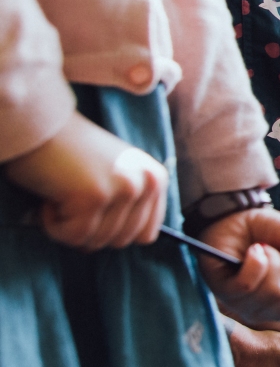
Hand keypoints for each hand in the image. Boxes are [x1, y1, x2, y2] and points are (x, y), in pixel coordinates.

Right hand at [4, 112, 167, 249]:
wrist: (36, 125)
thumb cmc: (69, 153)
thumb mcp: (116, 173)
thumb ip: (133, 203)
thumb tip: (139, 240)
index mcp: (156, 178)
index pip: (144, 235)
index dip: (112, 231)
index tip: (91, 210)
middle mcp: (147, 183)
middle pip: (120, 241)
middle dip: (88, 230)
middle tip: (68, 202)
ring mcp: (123, 188)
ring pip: (96, 241)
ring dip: (68, 227)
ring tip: (60, 196)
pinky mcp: (95, 195)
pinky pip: (74, 235)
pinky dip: (52, 225)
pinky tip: (48, 198)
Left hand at [197, 208, 279, 322]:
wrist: (236, 217)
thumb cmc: (269, 232)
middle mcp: (268, 309)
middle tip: (277, 255)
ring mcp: (246, 304)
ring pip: (273, 290)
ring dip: (272, 259)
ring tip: (262, 250)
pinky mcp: (226, 292)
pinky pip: (249, 284)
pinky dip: (255, 260)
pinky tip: (252, 252)